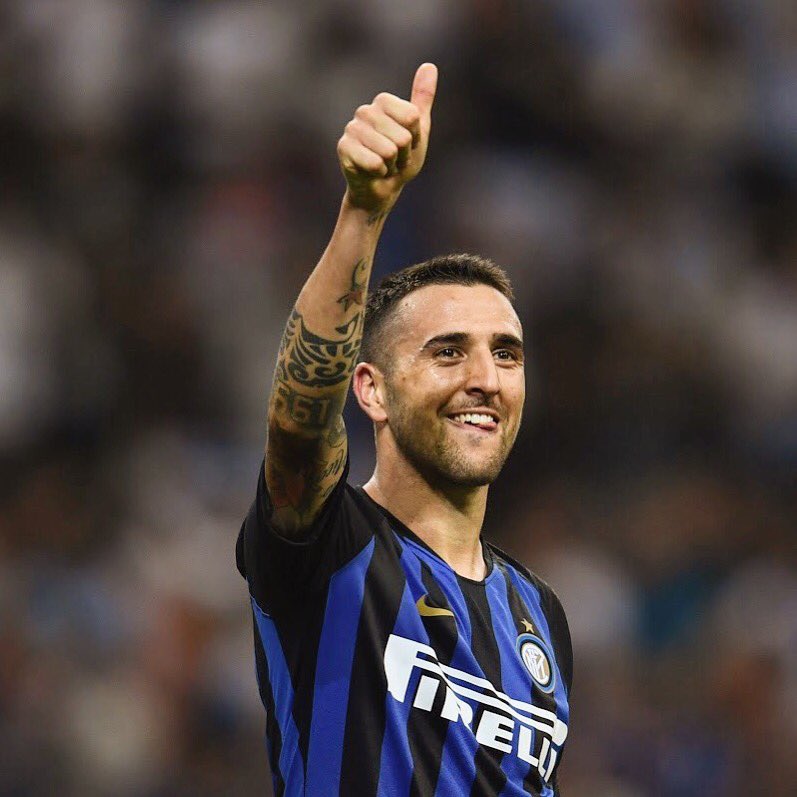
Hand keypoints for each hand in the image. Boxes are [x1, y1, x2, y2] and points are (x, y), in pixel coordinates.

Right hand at [338, 63, 436, 212]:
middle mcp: (364, 111)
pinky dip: (379, 173)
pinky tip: (372, 172)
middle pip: (402, 137)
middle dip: (403, 155)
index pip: (412, 117)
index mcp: (383, 101)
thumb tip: (429, 65)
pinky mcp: (344, 149)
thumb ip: (422, 99)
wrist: (382, 190)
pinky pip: (374, 163)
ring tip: (384, 165)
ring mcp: (351, 129)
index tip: (407, 144)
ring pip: (389, 151)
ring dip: (391, 165)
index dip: (415, 138)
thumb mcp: (419, 130)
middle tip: (394, 159)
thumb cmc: (401, 160)